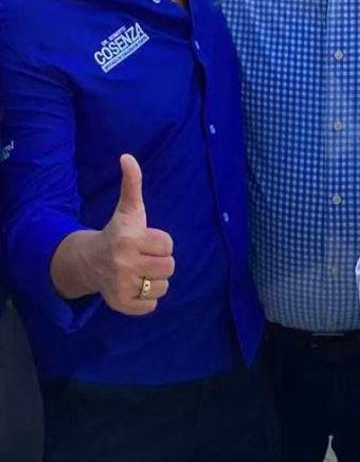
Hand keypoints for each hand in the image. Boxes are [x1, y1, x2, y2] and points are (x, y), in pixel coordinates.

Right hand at [92, 155, 175, 314]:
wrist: (89, 262)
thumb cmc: (118, 233)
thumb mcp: (128, 209)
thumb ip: (132, 183)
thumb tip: (127, 156)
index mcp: (128, 239)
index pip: (169, 245)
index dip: (161, 243)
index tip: (145, 241)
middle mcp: (123, 263)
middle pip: (169, 267)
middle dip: (161, 262)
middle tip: (144, 258)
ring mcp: (120, 286)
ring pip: (163, 286)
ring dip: (155, 280)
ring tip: (139, 272)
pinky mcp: (120, 304)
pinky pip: (151, 305)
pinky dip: (146, 299)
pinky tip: (134, 287)